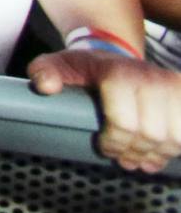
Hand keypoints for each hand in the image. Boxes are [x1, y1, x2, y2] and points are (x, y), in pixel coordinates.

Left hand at [28, 47, 180, 173]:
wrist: (116, 53)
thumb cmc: (87, 66)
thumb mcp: (61, 63)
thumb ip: (45, 70)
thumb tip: (45, 86)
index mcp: (118, 73)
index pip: (124, 122)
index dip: (113, 142)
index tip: (103, 148)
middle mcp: (150, 78)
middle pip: (150, 134)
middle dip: (133, 151)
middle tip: (122, 159)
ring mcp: (172, 86)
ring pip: (174, 137)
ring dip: (156, 153)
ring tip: (138, 158)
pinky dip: (175, 147)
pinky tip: (158, 153)